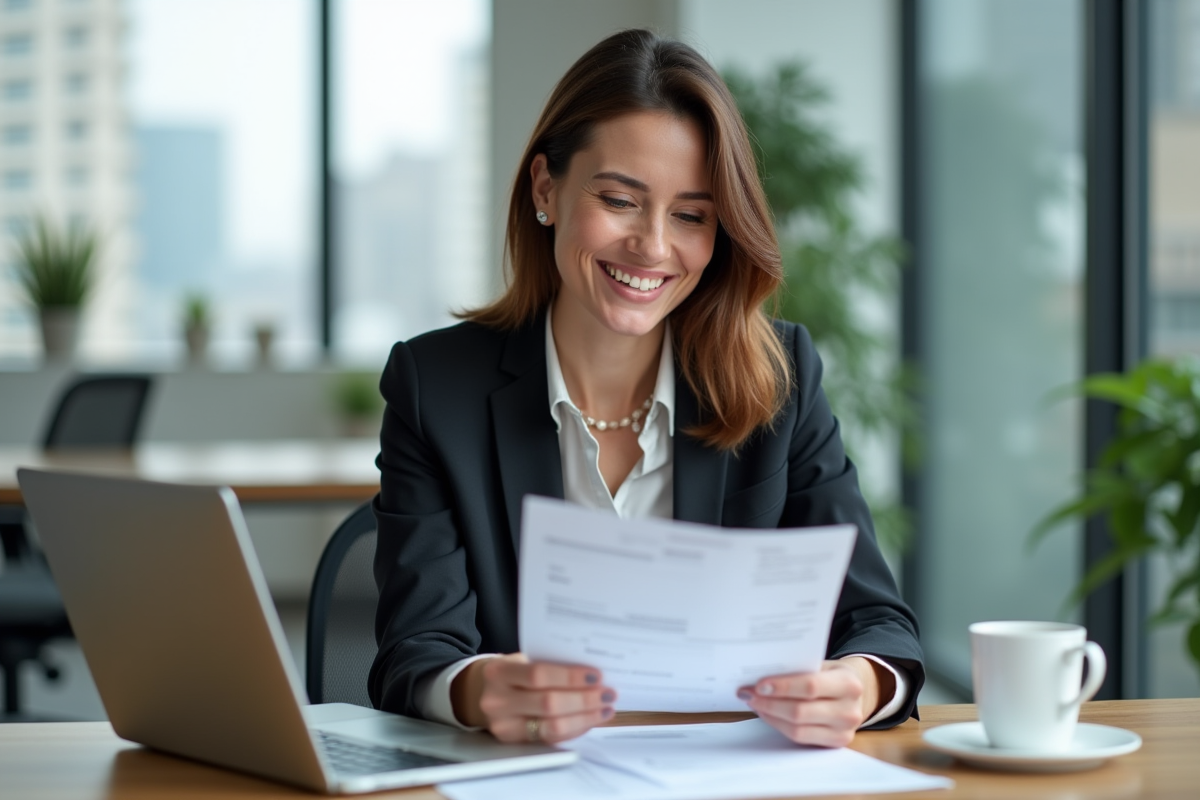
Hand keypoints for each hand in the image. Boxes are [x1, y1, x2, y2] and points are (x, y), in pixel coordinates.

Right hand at [451, 653, 616, 742]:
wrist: (479, 693)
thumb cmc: (510, 672)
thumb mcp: (520, 660)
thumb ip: (549, 664)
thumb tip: (593, 674)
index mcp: (499, 672)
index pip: (539, 675)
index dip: (570, 677)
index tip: (596, 675)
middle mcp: (497, 701)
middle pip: (548, 703)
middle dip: (584, 699)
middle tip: (608, 693)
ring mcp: (504, 725)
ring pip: (552, 726)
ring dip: (585, 718)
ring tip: (605, 708)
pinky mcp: (514, 742)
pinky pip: (551, 739)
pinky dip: (575, 729)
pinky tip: (591, 720)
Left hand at [737, 658, 885, 747]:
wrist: (856, 693)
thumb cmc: (831, 675)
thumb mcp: (822, 664)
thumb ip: (798, 669)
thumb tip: (760, 675)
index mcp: (848, 683)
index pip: (810, 686)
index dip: (782, 687)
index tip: (759, 685)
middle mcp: (850, 710)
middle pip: (800, 711)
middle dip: (769, 703)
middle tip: (748, 694)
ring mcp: (844, 731)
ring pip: (797, 728)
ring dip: (770, 715)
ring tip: (754, 703)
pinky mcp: (836, 743)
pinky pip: (800, 738)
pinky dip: (779, 725)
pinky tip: (767, 714)